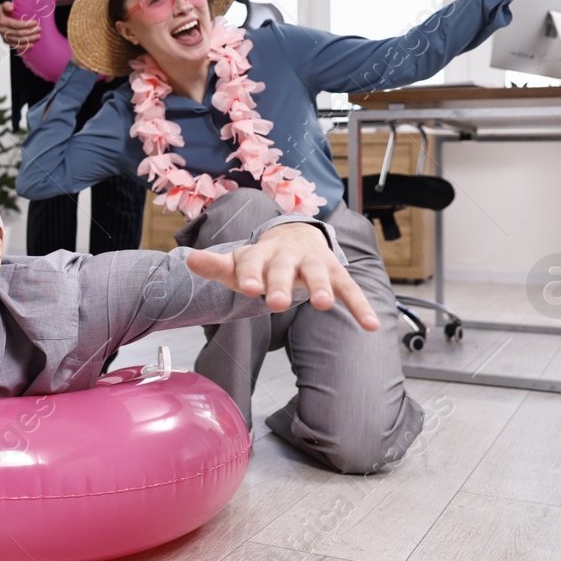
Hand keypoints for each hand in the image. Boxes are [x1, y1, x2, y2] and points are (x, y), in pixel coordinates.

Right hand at [0, 0, 42, 51]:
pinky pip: (15, 45)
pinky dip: (24, 46)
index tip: (35, 22)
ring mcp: (4, 37)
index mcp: (3, 21)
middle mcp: (2, 30)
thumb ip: (7, 5)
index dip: (26, 24)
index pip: (16, 24)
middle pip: (18, 33)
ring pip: (18, 40)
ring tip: (38, 36)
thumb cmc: (4, 11)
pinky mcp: (6, 41)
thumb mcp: (4, 5)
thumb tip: (11, 7)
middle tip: (39, 29)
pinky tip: (32, 45)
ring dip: (29, 39)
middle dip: (30, 32)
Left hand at [186, 221, 379, 329]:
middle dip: (281, 283)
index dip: (250, 273)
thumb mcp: (238, 263)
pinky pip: (350, 289)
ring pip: (318, 273)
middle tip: (277, 302)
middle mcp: (287, 255)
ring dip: (320, 287)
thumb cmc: (262, 260)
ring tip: (320, 304)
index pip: (252, 261)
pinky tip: (371, 325)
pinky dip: (360, 306)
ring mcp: (313, 263)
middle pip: (283, 268)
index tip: (248, 287)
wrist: (295, 235)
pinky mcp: (335, 273)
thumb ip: (216, 265)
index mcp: (260, 253)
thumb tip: (190, 260)